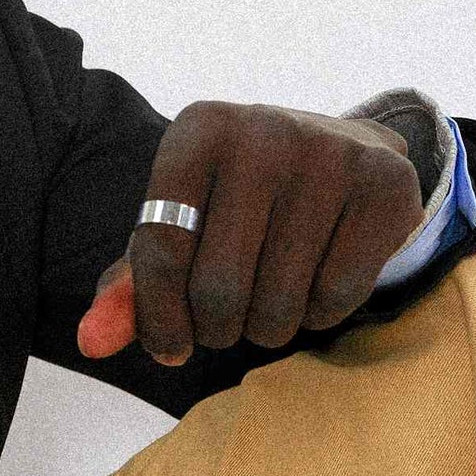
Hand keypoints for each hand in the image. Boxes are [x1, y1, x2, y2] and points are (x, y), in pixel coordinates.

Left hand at [76, 102, 427, 366]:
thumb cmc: (237, 202)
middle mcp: (263, 130)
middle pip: (220, 286)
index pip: (162, 247)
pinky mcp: (386, 185)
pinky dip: (320, 315)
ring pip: (280, 302)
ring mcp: (330, 153)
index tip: (170, 346)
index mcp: (198, 130)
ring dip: (267, 328)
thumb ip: (129, 287)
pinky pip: (337, 296)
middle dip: (217, 329)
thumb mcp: (178, 227)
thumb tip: (90, 343)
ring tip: (268, 303)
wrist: (342, 153)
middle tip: (226, 322)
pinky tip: (315, 284)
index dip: (159, 318)